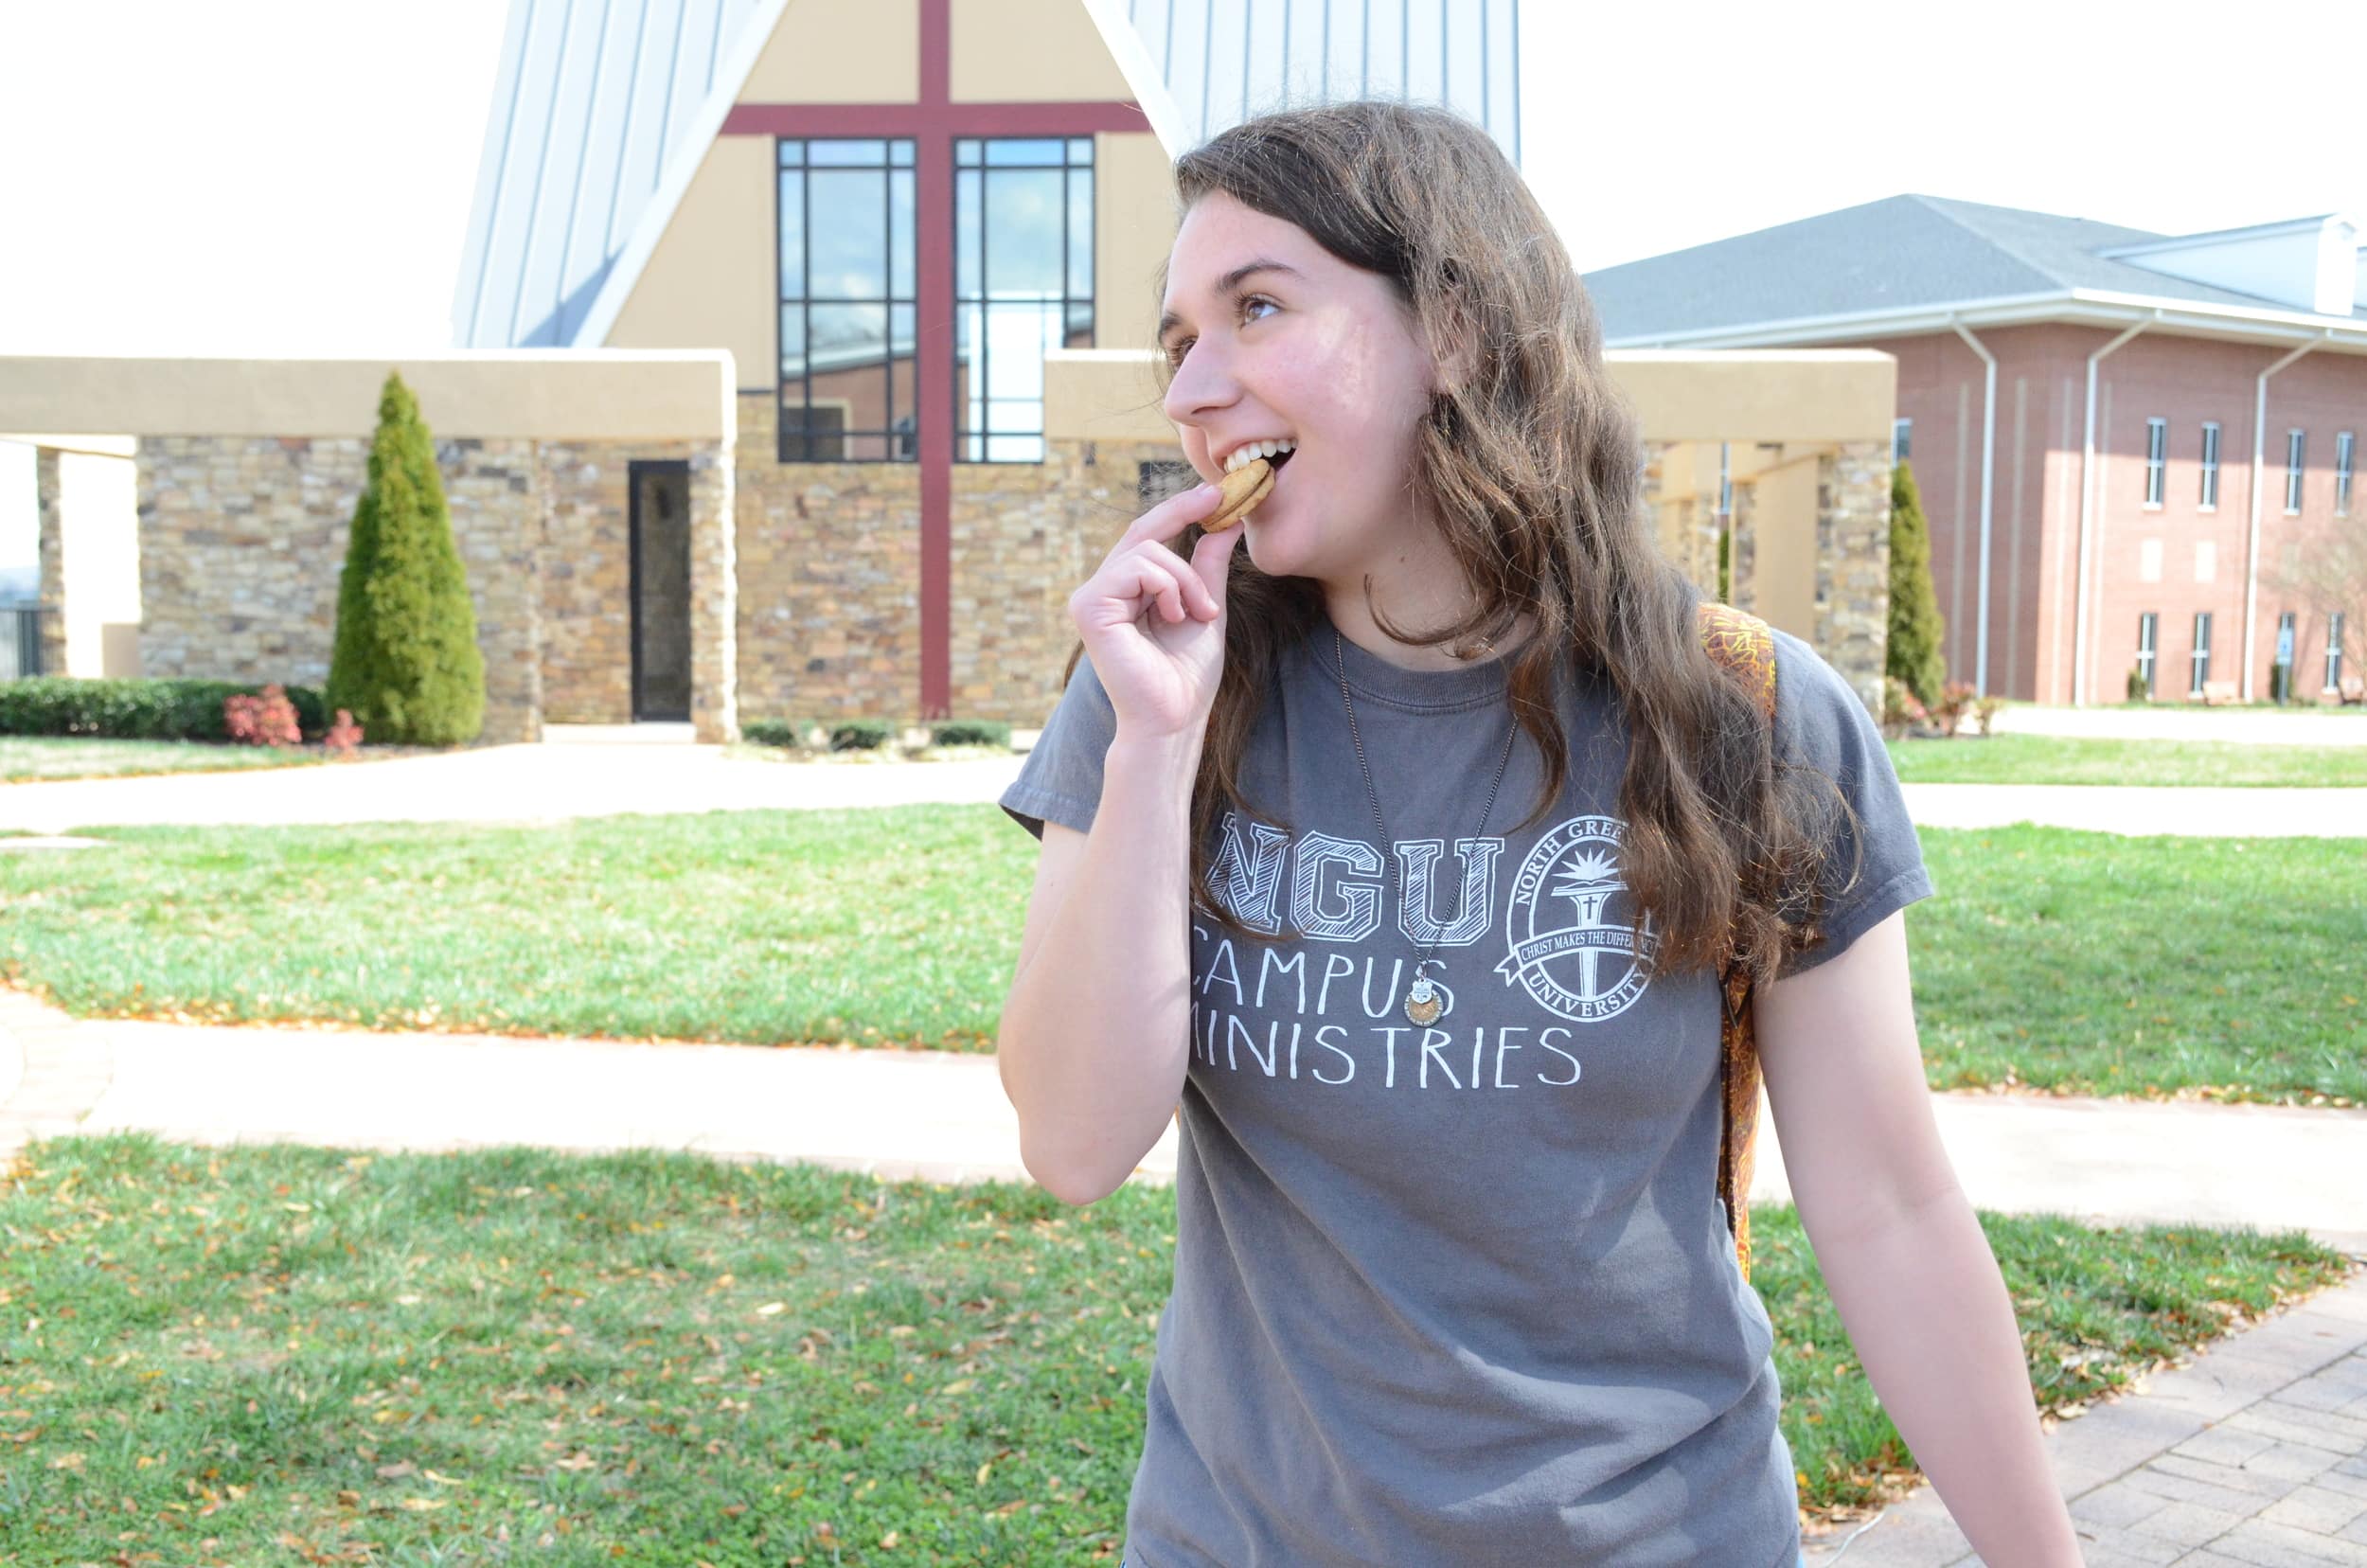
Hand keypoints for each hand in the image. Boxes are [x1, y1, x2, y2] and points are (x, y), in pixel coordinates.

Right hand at [1066, 480, 1246, 740]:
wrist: (1174, 718)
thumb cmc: (1187, 676)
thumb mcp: (1205, 607)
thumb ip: (1207, 566)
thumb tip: (1226, 522)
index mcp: (1125, 591)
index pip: (1147, 536)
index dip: (1178, 509)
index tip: (1216, 491)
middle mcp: (1102, 590)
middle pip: (1142, 531)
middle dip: (1184, 513)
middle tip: (1221, 500)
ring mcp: (1090, 597)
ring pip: (1147, 551)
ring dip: (1186, 579)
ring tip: (1201, 614)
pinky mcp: (1088, 607)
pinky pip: (1137, 569)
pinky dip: (1168, 588)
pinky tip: (1174, 618)